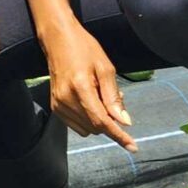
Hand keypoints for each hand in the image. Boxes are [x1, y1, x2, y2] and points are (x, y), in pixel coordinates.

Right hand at [40, 25, 134, 147]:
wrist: (58, 40)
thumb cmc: (84, 49)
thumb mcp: (105, 68)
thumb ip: (113, 97)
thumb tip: (124, 122)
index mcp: (80, 88)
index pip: (102, 121)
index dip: (119, 136)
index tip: (132, 147)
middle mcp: (66, 100)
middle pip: (96, 127)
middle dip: (110, 121)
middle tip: (115, 98)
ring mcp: (58, 105)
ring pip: (87, 129)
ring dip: (99, 120)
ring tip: (100, 96)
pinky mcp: (55, 107)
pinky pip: (77, 125)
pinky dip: (88, 119)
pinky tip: (90, 101)